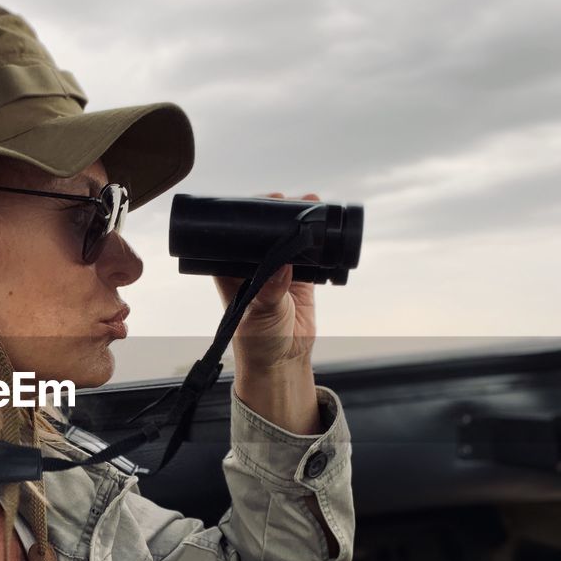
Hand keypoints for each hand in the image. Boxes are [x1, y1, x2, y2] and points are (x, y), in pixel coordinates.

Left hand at [213, 192, 320, 371]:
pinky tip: (327, 226)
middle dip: (279, 213)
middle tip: (293, 200)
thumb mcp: (260, 313)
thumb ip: (269, 291)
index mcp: (232, 268)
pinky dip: (319, 241)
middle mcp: (253, 265)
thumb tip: (281, 266)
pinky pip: (311, 253)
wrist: (282, 361)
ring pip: (289, 238)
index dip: (249, 215)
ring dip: (301, 223)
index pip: (236, 234)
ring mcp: (278, 269)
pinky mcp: (301, 278)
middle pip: (265, 231)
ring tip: (314, 204)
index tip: (266, 202)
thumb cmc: (257, 340)